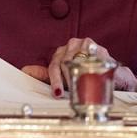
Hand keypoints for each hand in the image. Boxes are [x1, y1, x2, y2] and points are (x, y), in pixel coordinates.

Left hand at [22, 37, 136, 97]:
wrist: (111, 73)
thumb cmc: (85, 73)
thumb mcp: (64, 76)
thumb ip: (45, 74)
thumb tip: (24, 70)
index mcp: (61, 52)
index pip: (54, 66)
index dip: (55, 81)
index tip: (57, 93)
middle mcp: (72, 45)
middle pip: (65, 64)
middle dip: (69, 81)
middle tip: (74, 92)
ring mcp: (86, 44)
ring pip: (79, 63)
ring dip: (82, 76)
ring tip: (85, 85)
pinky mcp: (100, 48)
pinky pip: (94, 61)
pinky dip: (94, 70)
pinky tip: (97, 75)